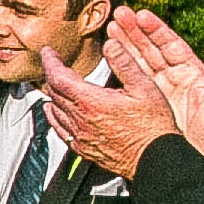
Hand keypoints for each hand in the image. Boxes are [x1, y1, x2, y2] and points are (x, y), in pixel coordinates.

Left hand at [44, 49, 186, 179]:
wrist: (156, 159)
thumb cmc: (154, 127)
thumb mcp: (144, 87)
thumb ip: (124, 63)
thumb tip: (111, 45)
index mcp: (91, 102)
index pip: (57, 77)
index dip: (49, 61)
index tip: (48, 52)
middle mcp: (80, 120)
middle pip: (53, 93)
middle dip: (51, 75)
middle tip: (54, 64)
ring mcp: (80, 137)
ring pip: (54, 113)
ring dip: (52, 96)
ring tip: (55, 85)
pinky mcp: (84, 150)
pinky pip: (60, 131)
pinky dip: (55, 117)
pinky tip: (58, 113)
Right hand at [104, 9, 203, 168]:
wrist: (200, 159)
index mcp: (191, 72)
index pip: (171, 44)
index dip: (156, 29)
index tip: (142, 15)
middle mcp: (173, 77)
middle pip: (151, 48)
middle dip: (134, 31)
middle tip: (118, 14)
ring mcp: (158, 89)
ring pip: (138, 61)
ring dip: (123, 45)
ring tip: (109, 28)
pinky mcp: (146, 103)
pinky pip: (130, 82)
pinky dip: (119, 68)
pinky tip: (108, 57)